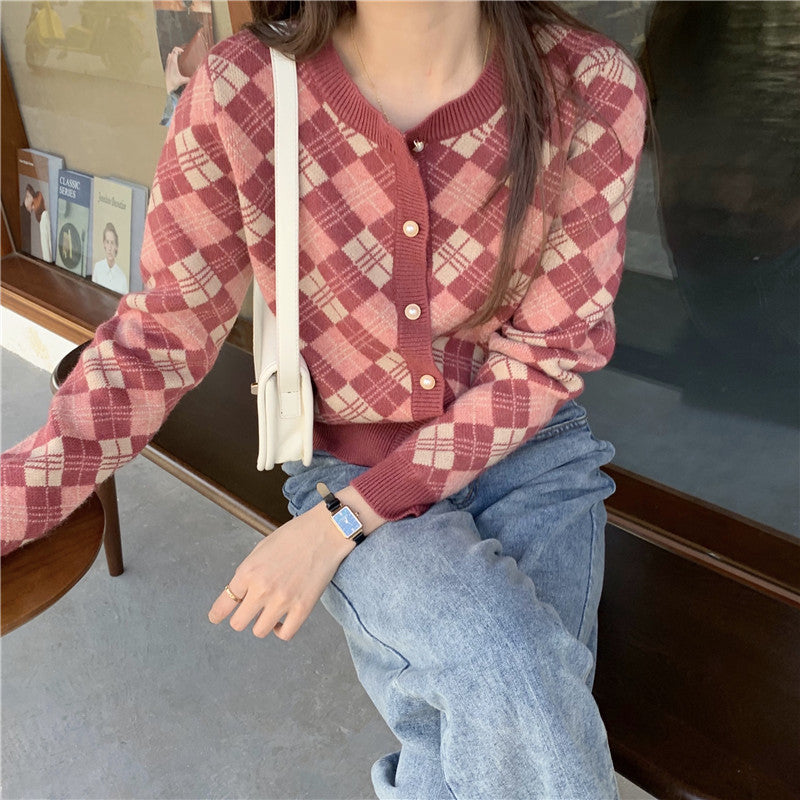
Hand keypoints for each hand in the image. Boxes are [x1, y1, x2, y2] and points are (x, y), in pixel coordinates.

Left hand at [165, 47, 189, 93]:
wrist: (165, 86)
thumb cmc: (172, 82)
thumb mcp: (182, 80)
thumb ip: (188, 79)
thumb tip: (193, 79)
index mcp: (173, 62)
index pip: (175, 50)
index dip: (179, 49)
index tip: (183, 51)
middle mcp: (170, 62)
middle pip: (172, 51)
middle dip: (177, 50)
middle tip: (181, 53)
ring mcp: (167, 64)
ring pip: (170, 54)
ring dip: (174, 54)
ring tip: (178, 55)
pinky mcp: (167, 67)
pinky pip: (168, 59)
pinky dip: (171, 58)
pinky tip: (174, 62)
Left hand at [208, 498, 368, 640]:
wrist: (325, 532)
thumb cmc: (294, 536)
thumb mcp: (261, 549)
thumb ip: (248, 572)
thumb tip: (240, 592)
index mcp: (248, 572)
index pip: (224, 603)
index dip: (217, 613)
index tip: (216, 617)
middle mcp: (262, 590)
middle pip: (238, 623)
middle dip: (241, 618)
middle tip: (248, 612)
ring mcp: (283, 601)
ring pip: (259, 631)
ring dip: (261, 624)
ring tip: (268, 613)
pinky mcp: (303, 608)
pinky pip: (284, 634)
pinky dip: (280, 631)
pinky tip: (281, 621)